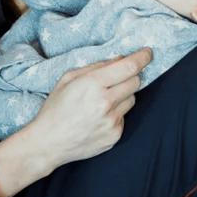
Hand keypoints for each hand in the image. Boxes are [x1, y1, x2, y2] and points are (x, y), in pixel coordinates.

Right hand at [0, 48, 151, 196]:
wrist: (48, 143)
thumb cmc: (55, 108)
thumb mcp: (68, 79)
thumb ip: (96, 66)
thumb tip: (120, 59)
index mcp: (93, 84)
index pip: (129, 67)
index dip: (142, 58)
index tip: (148, 53)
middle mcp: (106, 103)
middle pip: (136, 81)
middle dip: (131, 76)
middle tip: (119, 78)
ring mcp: (112, 121)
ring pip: (132, 99)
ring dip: (123, 95)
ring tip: (102, 101)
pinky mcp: (115, 135)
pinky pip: (124, 117)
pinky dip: (116, 113)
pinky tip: (98, 118)